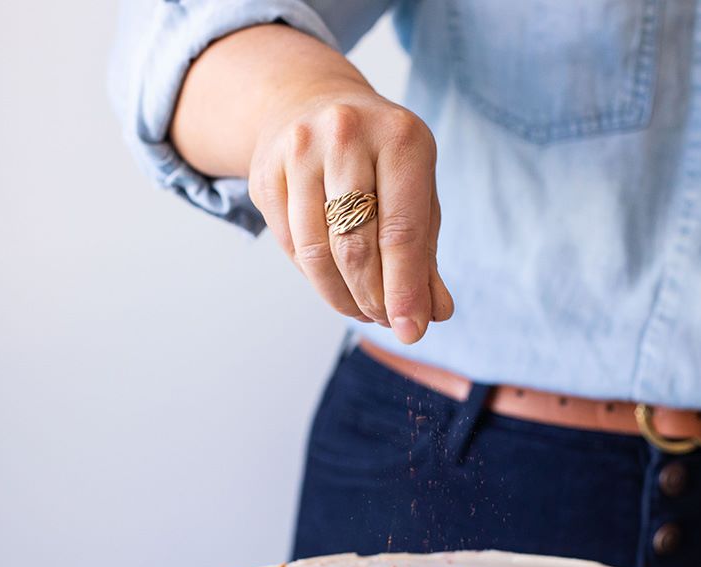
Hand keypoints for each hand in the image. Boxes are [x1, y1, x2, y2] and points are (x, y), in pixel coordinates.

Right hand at [247, 84, 453, 343]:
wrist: (312, 102)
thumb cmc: (379, 159)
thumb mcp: (415, 192)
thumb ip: (425, 253)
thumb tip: (435, 313)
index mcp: (400, 137)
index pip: (402, 231)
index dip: (405, 289)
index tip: (411, 331)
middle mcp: (346, 134)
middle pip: (355, 245)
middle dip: (373, 298)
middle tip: (385, 321)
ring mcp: (299, 150)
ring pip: (316, 252)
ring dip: (341, 296)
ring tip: (362, 310)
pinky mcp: (265, 172)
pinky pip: (289, 246)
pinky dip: (315, 277)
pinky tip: (335, 283)